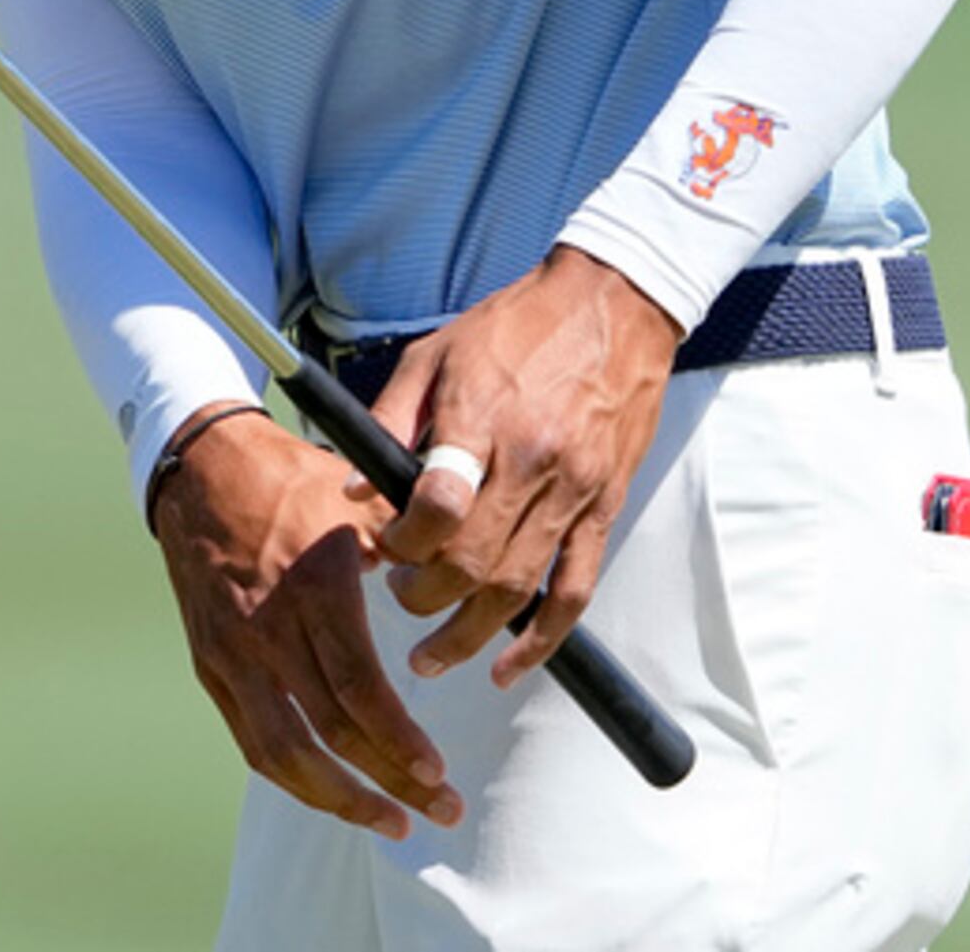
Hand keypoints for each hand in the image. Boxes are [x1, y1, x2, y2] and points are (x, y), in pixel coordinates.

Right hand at [148, 406, 467, 839]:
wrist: (199, 469)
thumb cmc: (291, 480)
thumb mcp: (357, 501)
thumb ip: (411, 547)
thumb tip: (469, 582)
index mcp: (314, 586)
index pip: (357, 687)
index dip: (398, 740)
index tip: (438, 773)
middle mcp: (267, 628)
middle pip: (329, 732)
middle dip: (389, 782)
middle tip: (442, 811)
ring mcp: (232, 653)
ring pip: (283, 753)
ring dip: (340, 799)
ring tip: (390, 822)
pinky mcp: (211, 667)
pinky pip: (252, 741)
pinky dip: (294, 777)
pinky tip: (333, 793)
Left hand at [369, 246, 683, 687]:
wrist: (614, 303)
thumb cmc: (517, 324)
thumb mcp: (435, 353)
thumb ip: (392, 420)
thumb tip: (355, 490)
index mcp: (483, 415)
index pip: (438, 506)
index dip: (402, 543)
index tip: (385, 552)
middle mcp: (533, 459)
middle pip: (473, 560)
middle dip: (425, 597)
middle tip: (402, 601)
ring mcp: (575, 487)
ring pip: (520, 586)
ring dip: (470, 633)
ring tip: (432, 655)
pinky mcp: (605, 505)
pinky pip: (576, 589)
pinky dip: (543, 638)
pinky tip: (508, 666)